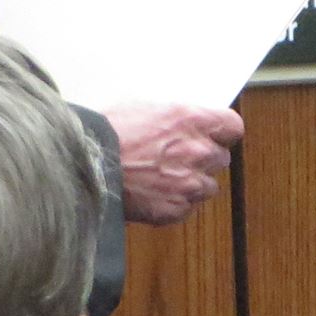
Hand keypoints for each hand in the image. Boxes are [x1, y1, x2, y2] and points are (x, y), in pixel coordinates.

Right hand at [102, 103, 244, 225]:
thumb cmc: (105, 132)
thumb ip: (173, 116)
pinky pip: (187, 208)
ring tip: (162, 178)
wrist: (83, 166)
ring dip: (191, 183)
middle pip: (221, 158)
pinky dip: (174, 203)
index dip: (222, 133)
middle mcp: (198, 152)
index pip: (232, 127)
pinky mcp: (176, 209)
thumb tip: (183, 121)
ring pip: (207, 187)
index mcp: (192, 120)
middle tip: (178, 158)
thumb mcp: (141, 106)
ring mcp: (189, 183)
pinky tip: (153, 194)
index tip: (215, 136)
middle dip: (204, 159)